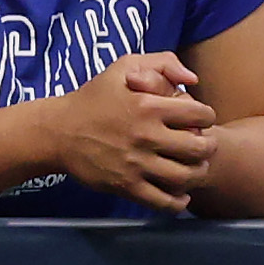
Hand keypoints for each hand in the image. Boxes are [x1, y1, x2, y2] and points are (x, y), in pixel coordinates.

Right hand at [45, 49, 218, 210]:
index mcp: (148, 106)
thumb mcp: (123, 67)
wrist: (55, 132)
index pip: (202, 115)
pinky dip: (178, 202)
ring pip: (186, 176)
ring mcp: (135, 164)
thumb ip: (162, 62)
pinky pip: (163, 201)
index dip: (206, 116)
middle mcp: (145, 136)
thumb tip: (193, 80)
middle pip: (200, 148)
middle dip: (207, 147)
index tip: (197, 121)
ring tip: (193, 168)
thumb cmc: (92, 99)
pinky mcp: (124, 185)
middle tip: (201, 146)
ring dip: (197, 173)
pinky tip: (179, 194)